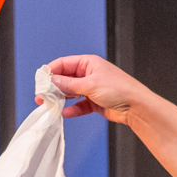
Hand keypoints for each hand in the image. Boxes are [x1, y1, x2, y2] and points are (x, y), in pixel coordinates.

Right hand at [43, 54, 176, 176]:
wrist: (136, 107)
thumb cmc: (119, 90)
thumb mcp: (89, 85)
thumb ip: (68, 84)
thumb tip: (51, 82)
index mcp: (88, 63)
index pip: (63, 64)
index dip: (50, 72)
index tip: (40, 81)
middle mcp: (89, 74)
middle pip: (65, 78)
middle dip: (53, 87)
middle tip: (41, 97)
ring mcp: (92, 88)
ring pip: (70, 92)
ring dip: (60, 98)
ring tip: (49, 105)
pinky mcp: (95, 102)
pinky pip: (79, 105)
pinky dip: (72, 109)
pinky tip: (65, 113)